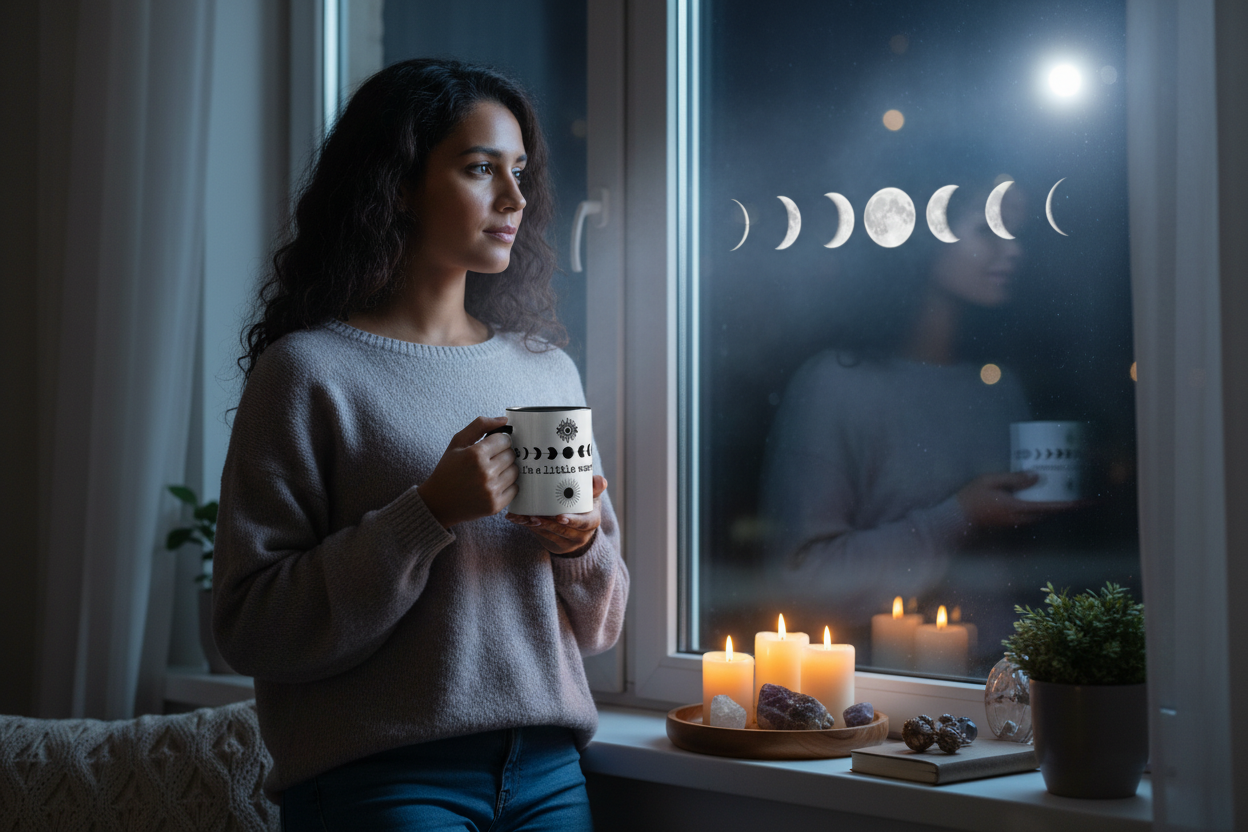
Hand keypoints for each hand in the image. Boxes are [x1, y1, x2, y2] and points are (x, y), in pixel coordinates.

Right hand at [417, 416, 517, 528]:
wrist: (437, 503)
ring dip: (506, 469)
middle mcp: (485, 473)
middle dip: (503, 454)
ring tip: (491, 472)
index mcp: (475, 455)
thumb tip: (504, 419)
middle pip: (511, 455)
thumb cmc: (448, 469)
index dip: (498, 441)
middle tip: (490, 460)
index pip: (504, 439)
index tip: (491, 446)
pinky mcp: (495, 505)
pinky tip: (493, 485)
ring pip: (515, 471)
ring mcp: (491, 491)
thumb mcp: (457, 442)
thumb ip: (479, 425)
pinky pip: (515, 489)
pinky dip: (508, 486)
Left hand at [506, 475, 607, 555]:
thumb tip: (600, 480)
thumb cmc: (584, 503)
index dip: (573, 521)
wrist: (579, 525)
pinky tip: (519, 520)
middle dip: (548, 524)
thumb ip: (595, 487)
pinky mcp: (558, 546)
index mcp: (593, 520)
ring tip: (524, 517)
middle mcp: (583, 534)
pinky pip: (543, 538)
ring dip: (537, 526)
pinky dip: (531, 528)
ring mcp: (570, 542)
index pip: (585, 522)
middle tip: (534, 516)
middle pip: (565, 531)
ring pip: (551, 535)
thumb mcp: (591, 495)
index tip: (559, 517)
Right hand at [956, 471, 1076, 528]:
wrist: (954, 519)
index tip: (1083, 501)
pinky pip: (1029, 515)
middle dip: (1061, 503)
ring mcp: (1014, 522)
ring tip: (1058, 492)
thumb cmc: (970, 498)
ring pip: (1039, 514)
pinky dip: (1038, 506)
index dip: (1067, 504)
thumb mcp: (990, 481)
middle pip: (1047, 511)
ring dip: (1049, 505)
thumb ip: (1015, 479)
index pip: (1049, 506)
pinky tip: (1035, 496)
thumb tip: (1037, 476)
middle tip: (1074, 492)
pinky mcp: (1008, 522)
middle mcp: (1019, 518)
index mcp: (1017, 507)